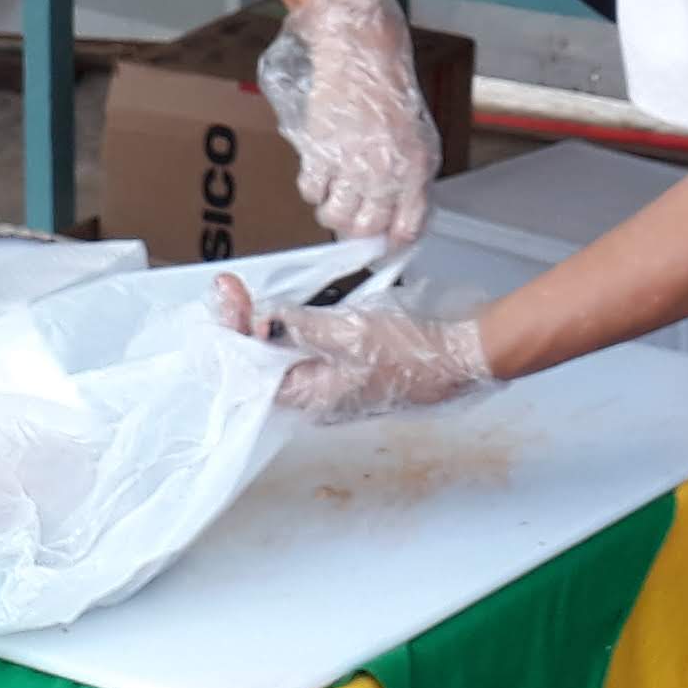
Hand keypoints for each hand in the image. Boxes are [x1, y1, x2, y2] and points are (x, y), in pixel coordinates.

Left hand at [214, 275, 494, 418]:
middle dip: (241, 326)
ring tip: (245, 298)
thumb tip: (262, 323)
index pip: (252, 371)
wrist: (460, 357)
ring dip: (263, 328)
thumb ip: (301, 327)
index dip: (233, 333)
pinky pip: (306, 354)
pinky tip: (286, 311)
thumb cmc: (410, 351)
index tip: (227, 295)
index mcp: (311, 398)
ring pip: (282, 359)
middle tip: (230, 289)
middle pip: (262, 365)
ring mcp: (332, 386)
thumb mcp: (350, 332)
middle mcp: (315, 398)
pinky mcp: (347, 372)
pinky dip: (290, 331)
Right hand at [255, 0, 435, 245]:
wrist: (360, 47)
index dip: (392, 242)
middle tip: (351, 218)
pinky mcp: (321, 150)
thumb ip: (409, 174)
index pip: (408, 227)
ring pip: (335, 217)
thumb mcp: (415, 132)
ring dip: (331, 212)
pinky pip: (310, 191)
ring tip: (333, 196)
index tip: (382, 245)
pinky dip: (312, 188)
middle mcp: (386, 170)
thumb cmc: (388, 84)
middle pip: (366, 229)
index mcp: (416, 166)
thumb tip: (397, 211)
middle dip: (356, 231)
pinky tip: (319, 171)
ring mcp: (352, 163)